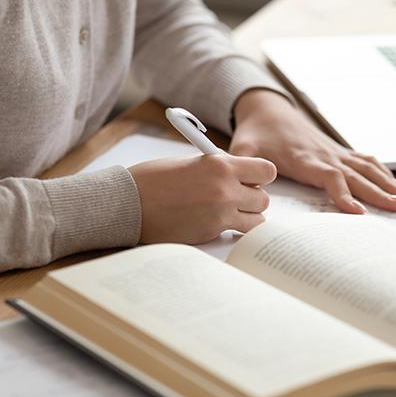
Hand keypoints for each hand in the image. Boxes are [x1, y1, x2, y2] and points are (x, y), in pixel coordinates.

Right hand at [129, 154, 276, 243]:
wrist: (129, 203)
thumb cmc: (153, 180)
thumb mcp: (191, 163)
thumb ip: (218, 169)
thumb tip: (238, 176)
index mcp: (220, 165)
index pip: (266, 171)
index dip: (261, 176)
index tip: (252, 179)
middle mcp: (225, 189)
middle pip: (264, 198)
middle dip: (253, 198)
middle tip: (238, 198)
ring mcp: (220, 214)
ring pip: (257, 220)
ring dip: (247, 217)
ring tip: (229, 213)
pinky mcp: (211, 233)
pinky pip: (236, 233)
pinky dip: (232, 230)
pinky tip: (216, 223)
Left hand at [230, 89, 395, 213]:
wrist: (267, 109)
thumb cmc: (256, 134)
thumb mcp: (242, 150)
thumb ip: (244, 168)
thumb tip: (248, 189)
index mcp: (303, 158)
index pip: (329, 176)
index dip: (343, 193)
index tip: (357, 212)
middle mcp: (325, 155)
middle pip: (356, 175)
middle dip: (379, 192)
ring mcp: (334, 152)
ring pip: (367, 168)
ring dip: (388, 183)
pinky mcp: (339, 151)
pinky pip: (366, 161)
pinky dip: (385, 174)